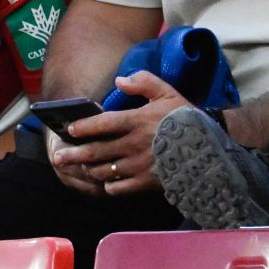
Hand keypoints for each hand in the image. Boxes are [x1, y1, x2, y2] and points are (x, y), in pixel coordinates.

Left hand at [47, 71, 191, 196]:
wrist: (210, 149)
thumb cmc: (186, 118)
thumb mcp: (167, 92)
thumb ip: (143, 82)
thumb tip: (119, 80)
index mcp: (137, 121)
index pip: (103, 124)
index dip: (83, 127)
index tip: (69, 129)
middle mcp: (134, 145)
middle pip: (96, 151)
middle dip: (74, 155)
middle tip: (58, 158)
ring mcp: (139, 166)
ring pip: (104, 170)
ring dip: (87, 170)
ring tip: (77, 168)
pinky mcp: (145, 183)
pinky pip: (118, 187)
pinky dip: (107, 185)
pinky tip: (103, 181)